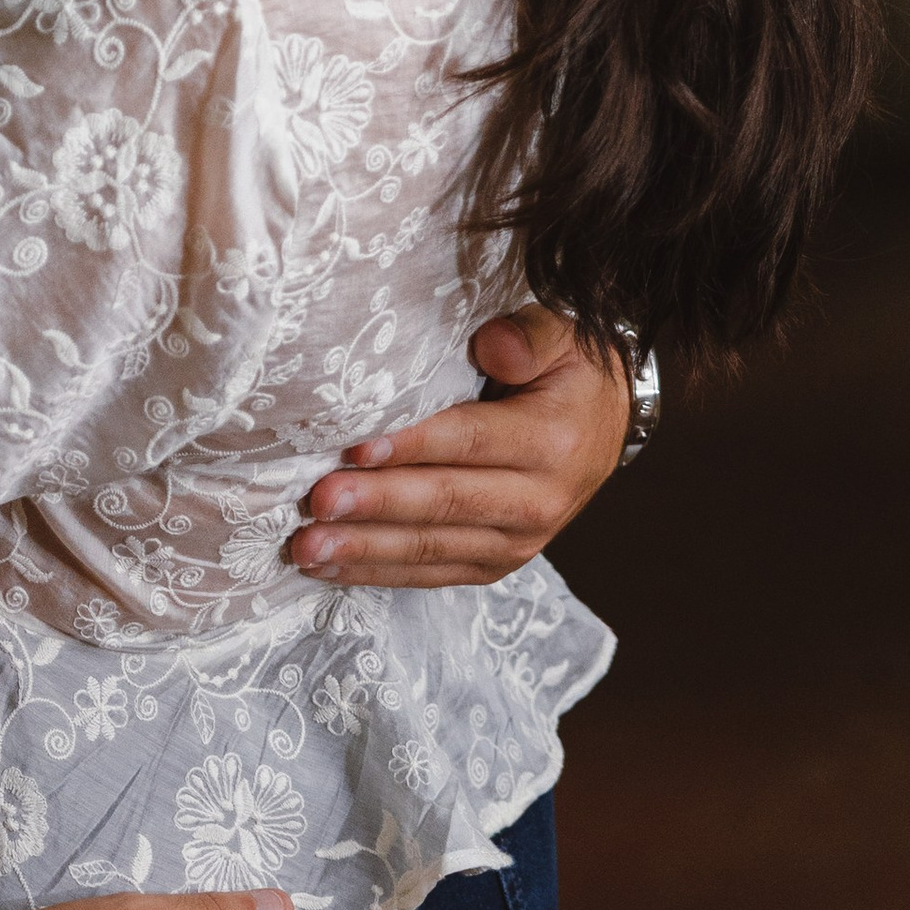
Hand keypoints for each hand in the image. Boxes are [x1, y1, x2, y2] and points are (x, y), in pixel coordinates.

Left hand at [286, 308, 629, 588]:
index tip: (355, 449)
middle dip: (376, 505)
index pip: (472, 442)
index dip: (413, 446)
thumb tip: (493, 346)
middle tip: (317, 503)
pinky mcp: (493, 563)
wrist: (602, 425)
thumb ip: (527, 336)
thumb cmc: (567, 371)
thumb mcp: (561, 337)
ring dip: (365, 550)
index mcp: (551, 441)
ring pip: (432, 549)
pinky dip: (377, 572)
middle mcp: (538, 501)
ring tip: (307, 547)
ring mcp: (516, 541)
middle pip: (445, 503)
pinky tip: (328, 568)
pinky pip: (431, 573)